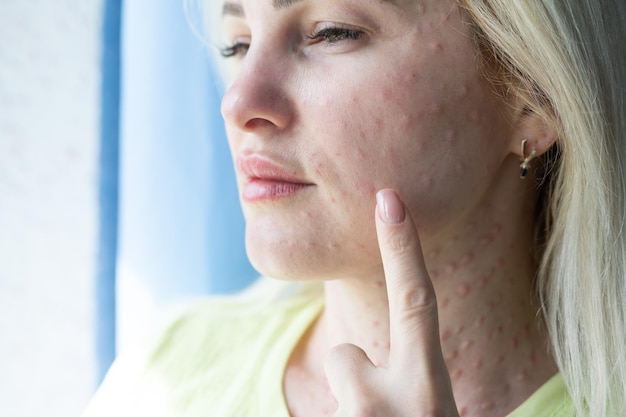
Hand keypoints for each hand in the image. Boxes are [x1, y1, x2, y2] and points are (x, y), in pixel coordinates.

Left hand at [324, 189, 458, 416]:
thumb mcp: (434, 409)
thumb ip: (416, 381)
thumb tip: (366, 362)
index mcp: (429, 391)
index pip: (416, 304)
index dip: (403, 248)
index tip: (389, 198)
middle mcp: (390, 405)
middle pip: (345, 356)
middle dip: (353, 375)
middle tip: (376, 416)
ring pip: (334, 391)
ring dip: (349, 413)